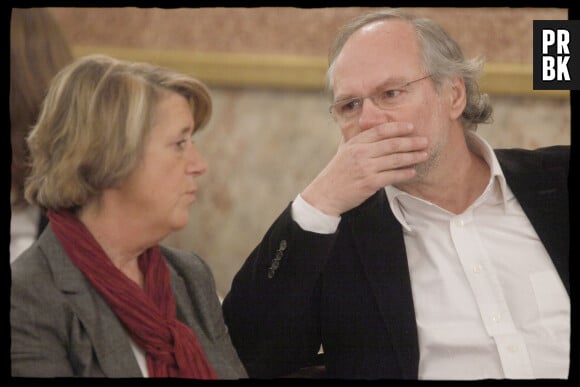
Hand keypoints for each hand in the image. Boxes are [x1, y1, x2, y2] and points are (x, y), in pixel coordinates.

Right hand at [301, 122, 427, 215]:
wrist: (325, 194)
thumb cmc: (336, 173)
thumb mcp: (343, 150)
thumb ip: (356, 138)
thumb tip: (367, 126)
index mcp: (355, 143)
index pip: (380, 131)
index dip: (398, 128)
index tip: (411, 127)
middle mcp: (361, 153)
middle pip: (392, 144)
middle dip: (411, 142)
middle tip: (425, 141)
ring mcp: (365, 168)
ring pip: (395, 160)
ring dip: (412, 157)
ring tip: (424, 155)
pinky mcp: (369, 183)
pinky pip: (392, 176)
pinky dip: (404, 173)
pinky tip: (412, 171)